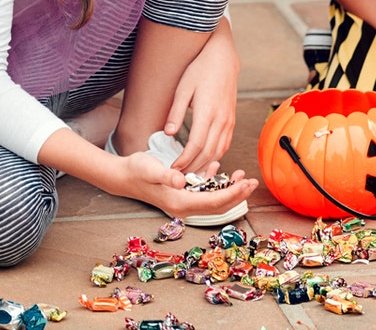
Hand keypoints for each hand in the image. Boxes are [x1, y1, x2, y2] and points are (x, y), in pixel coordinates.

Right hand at [119, 153, 257, 219]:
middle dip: (237, 194)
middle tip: (252, 181)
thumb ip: (167, 175)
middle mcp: (184, 206)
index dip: (233, 193)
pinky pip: (203, 193)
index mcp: (180, 203)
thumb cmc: (137, 171)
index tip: (247, 183)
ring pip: (213, 200)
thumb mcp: (151, 169)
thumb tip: (181, 181)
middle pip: (218, 205)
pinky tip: (217, 169)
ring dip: (229, 189)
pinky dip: (214, 183)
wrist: (123, 176)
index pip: (214, 202)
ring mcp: (183, 202)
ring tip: (242, 176)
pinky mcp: (181, 195)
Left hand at [165, 17, 238, 173]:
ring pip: (219, 151)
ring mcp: (229, 121)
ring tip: (190, 172)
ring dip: (205, 165)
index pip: (195, 145)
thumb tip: (168, 133)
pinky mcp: (232, 121)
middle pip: (208, 153)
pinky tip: (205, 160)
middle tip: (179, 177)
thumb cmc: (200, 70)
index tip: (173, 169)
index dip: (184, 161)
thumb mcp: (183, 88)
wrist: (223, 59)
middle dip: (193, 168)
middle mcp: (221, 120)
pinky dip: (215, 156)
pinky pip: (225, 144)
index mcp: (207, 112)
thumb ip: (175, 112)